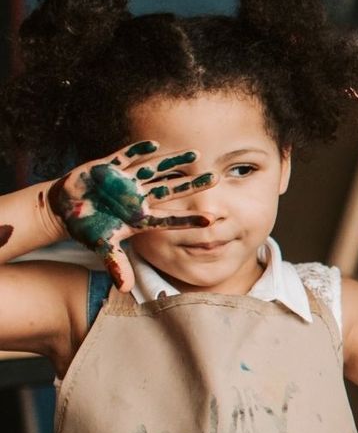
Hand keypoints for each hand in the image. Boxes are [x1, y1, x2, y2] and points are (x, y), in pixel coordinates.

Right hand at [47, 141, 215, 290]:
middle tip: (217, 178)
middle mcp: (137, 198)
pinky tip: (154, 143)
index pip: (169, 219)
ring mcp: (125, 182)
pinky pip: (125, 157)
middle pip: (170, 190)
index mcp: (139, 218)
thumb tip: (124, 288)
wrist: (64, 209)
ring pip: (154, 169)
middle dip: (192, 185)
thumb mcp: (101, 245)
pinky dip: (136, 150)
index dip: (189, 219)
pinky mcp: (108, 168)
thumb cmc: (86, 227)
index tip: (212, 219)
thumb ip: (115, 263)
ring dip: (173, 161)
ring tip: (196, 154)